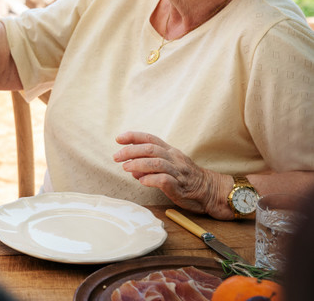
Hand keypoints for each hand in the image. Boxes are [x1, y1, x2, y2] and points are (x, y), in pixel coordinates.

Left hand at [113, 131, 231, 218]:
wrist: (211, 191)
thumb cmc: (187, 178)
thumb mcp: (170, 165)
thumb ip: (149, 164)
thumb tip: (130, 167)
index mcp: (171, 151)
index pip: (150, 139)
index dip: (133, 136)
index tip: (118, 139)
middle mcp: (174, 158)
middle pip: (150, 149)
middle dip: (130, 151)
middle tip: (116, 157)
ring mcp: (178, 172)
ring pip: (156, 163)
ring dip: (138, 164)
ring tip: (125, 168)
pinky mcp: (180, 187)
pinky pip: (163, 180)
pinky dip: (150, 179)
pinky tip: (142, 181)